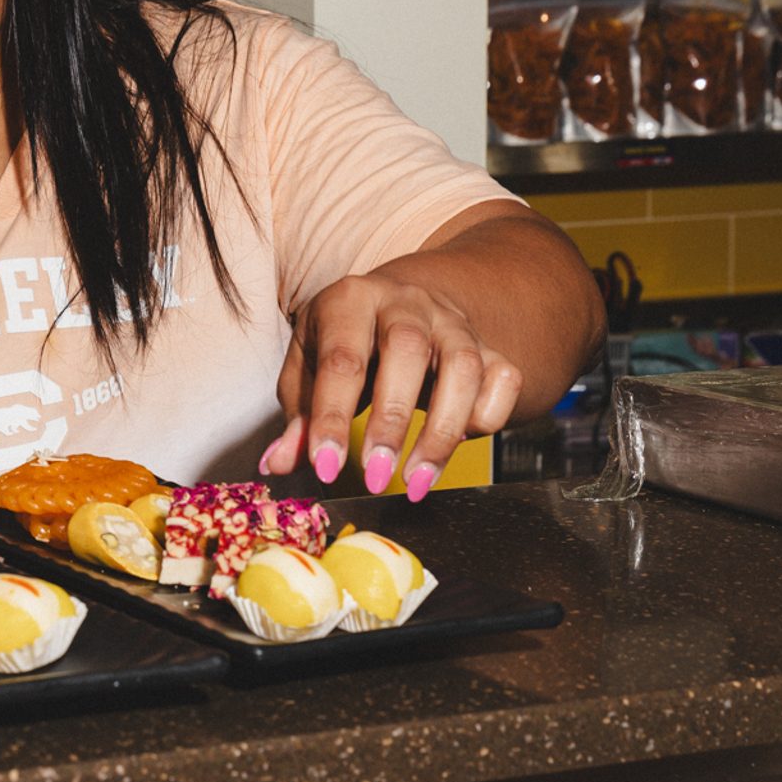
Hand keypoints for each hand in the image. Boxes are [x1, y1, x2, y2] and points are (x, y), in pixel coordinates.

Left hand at [261, 273, 522, 500]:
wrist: (406, 300)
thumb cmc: (346, 342)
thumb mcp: (310, 367)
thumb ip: (298, 417)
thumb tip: (277, 464)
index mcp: (349, 300)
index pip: (341, 360)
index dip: (332, 418)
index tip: (326, 467)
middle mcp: (406, 303)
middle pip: (407, 350)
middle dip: (391, 420)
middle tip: (376, 476)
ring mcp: (452, 323)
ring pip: (464, 368)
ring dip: (442, 432)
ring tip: (417, 481)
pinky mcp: (490, 346)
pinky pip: (504, 379)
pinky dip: (488, 416)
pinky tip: (460, 443)